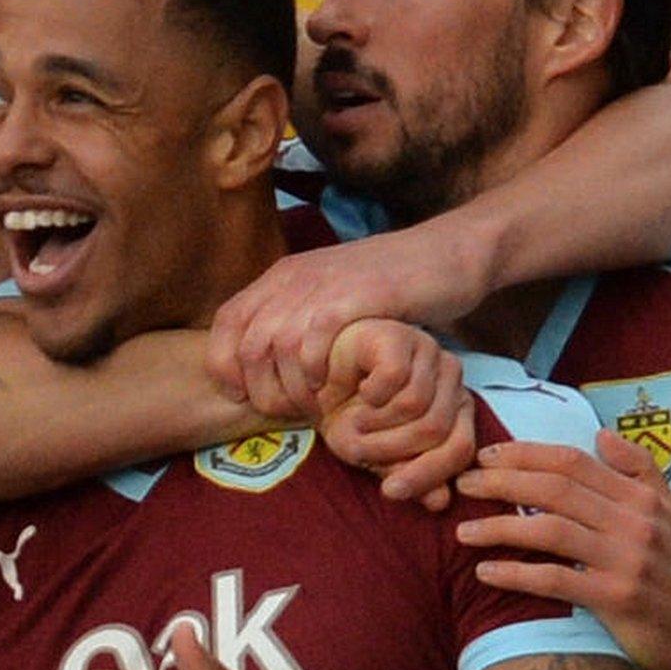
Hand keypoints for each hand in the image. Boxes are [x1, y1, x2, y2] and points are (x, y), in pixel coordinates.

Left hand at [207, 224, 489, 419]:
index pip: (225, 324)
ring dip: (291, 387)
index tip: (245, 397)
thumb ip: (299, 323)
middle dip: (261, 390)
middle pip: (247, 343)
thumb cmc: (390, 290)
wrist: (446, 254)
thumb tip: (265, 365)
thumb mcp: (331, 300)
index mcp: (282, 278)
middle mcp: (294, 277)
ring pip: (276, 345)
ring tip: (314, 408)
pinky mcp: (355, 294)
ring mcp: (324, 283)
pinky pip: (316, 338)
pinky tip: (336, 387)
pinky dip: (319, 372)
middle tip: (288, 414)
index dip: (224, 366)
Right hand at [314, 320, 473, 511]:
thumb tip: (440, 502)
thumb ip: (409, 473)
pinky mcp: (401, 336)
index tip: (390, 492)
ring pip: (415, 406)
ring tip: (355, 419)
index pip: (460, 448)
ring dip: (374, 423)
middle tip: (358, 450)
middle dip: (390, 450)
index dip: (426, 475)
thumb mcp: (375, 455)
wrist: (311, 379)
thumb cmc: (348, 415)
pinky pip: (395, 378)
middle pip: (437, 430)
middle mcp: (451, 377)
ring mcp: (429, 351)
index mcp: (456, 407)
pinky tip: (358, 390)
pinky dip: (370, 394)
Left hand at [454, 431, 670, 669]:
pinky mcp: (616, 598)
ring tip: (463, 530)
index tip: (487, 456)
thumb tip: (601, 434)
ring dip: (500, 526)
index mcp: (642, 496)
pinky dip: (516, 573)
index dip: (526, 454)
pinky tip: (485, 572)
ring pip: (550, 530)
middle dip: (502, 482)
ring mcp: (627, 560)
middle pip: (556, 488)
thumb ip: (640, 471)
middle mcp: (636, 522)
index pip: (574, 461)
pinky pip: (555, 579)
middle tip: (463, 484)